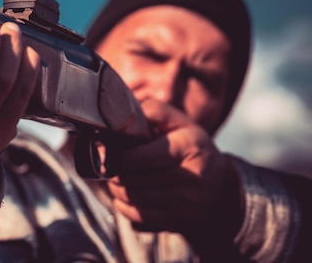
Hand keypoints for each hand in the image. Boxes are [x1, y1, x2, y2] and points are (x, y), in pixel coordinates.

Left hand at [107, 98, 243, 252]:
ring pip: (133, 198)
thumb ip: (157, 112)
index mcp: (189, 148)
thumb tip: (128, 111)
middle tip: (109, 167)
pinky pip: (139, 217)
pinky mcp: (179, 222)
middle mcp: (191, 177)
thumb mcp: (183, 125)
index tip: (112, 153)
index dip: (120, 157)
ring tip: (115, 180)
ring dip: (116, 190)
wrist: (223, 191)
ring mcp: (186, 203)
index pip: (141, 157)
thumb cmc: (194, 151)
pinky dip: (124, 208)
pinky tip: (124, 198)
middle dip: (115, 173)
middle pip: (134, 179)